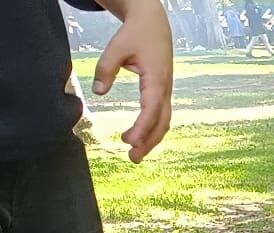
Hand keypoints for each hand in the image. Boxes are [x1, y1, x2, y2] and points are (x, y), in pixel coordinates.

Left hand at [95, 0, 175, 161]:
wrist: (154, 24)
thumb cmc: (136, 34)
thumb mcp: (116, 48)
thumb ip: (105, 69)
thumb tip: (99, 92)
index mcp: (156, 78)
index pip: (151, 109)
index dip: (142, 127)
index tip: (129, 141)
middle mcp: (165, 88)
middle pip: (161, 122)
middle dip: (149, 142)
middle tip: (132, 158)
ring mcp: (166, 90)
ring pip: (164, 121)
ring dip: (152, 139)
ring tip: (136, 153)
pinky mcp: (163, 91)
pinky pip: (162, 115)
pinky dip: (154, 129)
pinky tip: (142, 137)